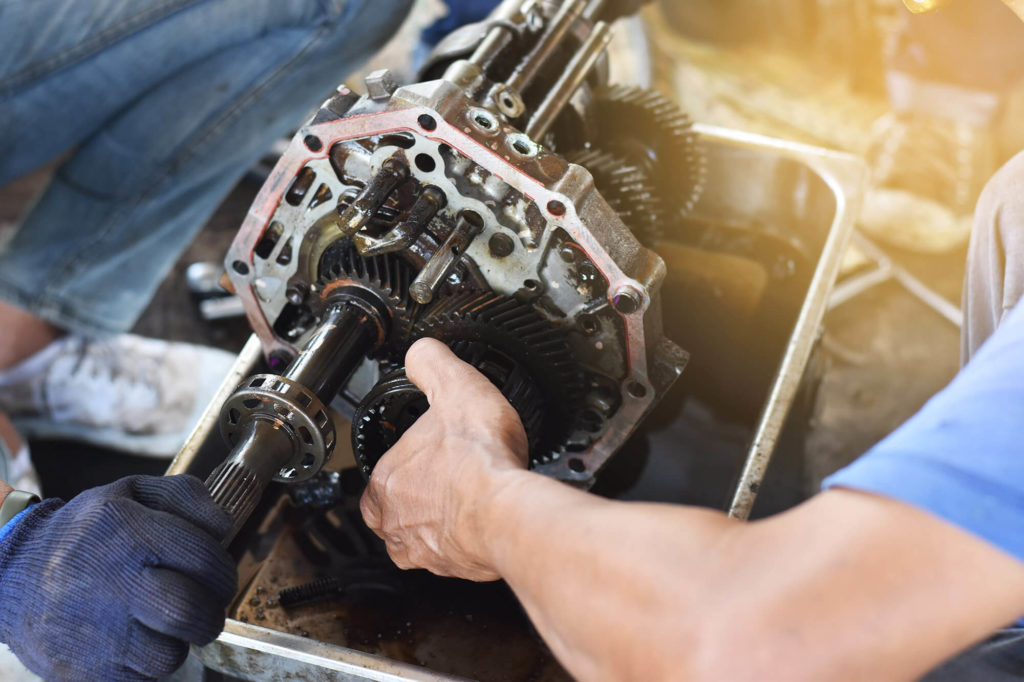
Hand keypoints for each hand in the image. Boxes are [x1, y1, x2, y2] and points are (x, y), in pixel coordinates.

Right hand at [0, 475, 235, 680]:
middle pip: (190, 613)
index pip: (205, 559)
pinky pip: (140, 680)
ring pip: (169, 656)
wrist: (10, 574)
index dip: (223, 572)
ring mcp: (93, 631)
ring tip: (160, 623)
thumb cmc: (85, 533)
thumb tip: (225, 525)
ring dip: (176, 642)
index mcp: (127, 531)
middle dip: (210, 614)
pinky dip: (146, 665)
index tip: (217, 576)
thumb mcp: (131, 492)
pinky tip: (133, 640)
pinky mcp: (80, 670)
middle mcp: (110, 581)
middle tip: (203, 607)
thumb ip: (186, 496)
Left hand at [360, 338, 529, 580]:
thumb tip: (421, 352)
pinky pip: (450, 556)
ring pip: (420, 536)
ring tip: (466, 501)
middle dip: (419, 495)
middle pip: (396, 508)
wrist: (507, 511)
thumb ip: (431, 363)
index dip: (407, 459)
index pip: (382, 472)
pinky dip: (463, 543)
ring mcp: (422, 549)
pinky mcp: (451, 567)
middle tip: (448, 478)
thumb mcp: (454, 385)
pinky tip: (481, 523)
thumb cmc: (479, 459)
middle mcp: (395, 520)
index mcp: (385, 479)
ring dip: (438, 521)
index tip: (429, 453)